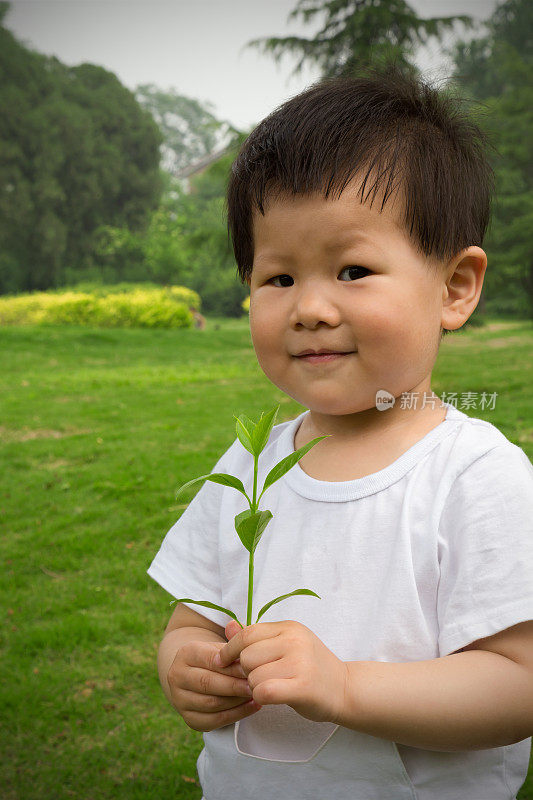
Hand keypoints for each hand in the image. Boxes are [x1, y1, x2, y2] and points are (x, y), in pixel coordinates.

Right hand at [167, 639, 262, 731]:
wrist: (196, 676)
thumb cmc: (217, 658)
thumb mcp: (222, 646)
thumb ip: (232, 638)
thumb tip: (235, 626)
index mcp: (185, 653)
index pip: (210, 660)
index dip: (233, 666)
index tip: (252, 668)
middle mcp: (176, 676)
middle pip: (208, 683)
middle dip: (235, 685)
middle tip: (255, 685)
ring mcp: (180, 700)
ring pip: (211, 704)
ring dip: (237, 701)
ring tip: (256, 694)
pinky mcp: (189, 719)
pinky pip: (214, 721)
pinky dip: (236, 715)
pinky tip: (252, 706)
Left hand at [218, 620, 348, 723]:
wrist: (345, 688)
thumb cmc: (310, 666)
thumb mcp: (286, 644)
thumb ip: (257, 637)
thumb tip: (228, 627)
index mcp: (289, 627)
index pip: (248, 633)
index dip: (230, 649)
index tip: (223, 661)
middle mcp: (294, 641)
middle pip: (247, 656)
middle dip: (247, 671)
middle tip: (262, 677)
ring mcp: (300, 662)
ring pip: (253, 676)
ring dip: (255, 687)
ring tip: (271, 686)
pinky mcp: (303, 686)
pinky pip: (264, 691)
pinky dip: (261, 697)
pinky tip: (270, 698)